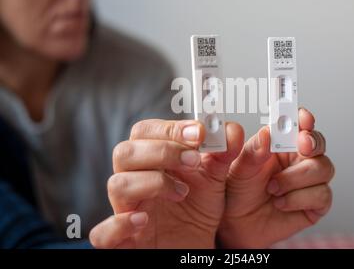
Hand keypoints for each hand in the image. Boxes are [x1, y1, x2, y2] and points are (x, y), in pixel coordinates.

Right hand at [89, 119, 243, 248]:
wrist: (196, 245)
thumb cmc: (198, 209)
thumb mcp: (215, 178)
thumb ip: (223, 153)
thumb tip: (231, 130)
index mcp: (151, 161)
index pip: (144, 132)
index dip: (169, 128)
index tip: (198, 132)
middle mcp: (135, 181)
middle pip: (125, 152)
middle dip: (161, 151)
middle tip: (193, 160)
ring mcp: (126, 210)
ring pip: (116, 184)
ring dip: (152, 183)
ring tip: (182, 192)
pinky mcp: (123, 241)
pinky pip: (102, 233)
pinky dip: (118, 225)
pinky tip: (143, 221)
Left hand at [218, 108, 333, 247]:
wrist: (236, 226)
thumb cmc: (237, 193)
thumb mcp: (239, 169)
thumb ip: (253, 151)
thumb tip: (267, 133)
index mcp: (280, 144)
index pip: (298, 124)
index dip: (304, 118)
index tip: (303, 118)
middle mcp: (297, 159)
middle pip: (318, 143)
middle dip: (312, 142)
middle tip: (302, 145)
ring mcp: (308, 181)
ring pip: (323, 168)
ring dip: (296, 178)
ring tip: (273, 188)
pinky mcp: (315, 203)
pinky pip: (322, 194)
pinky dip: (299, 198)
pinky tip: (281, 202)